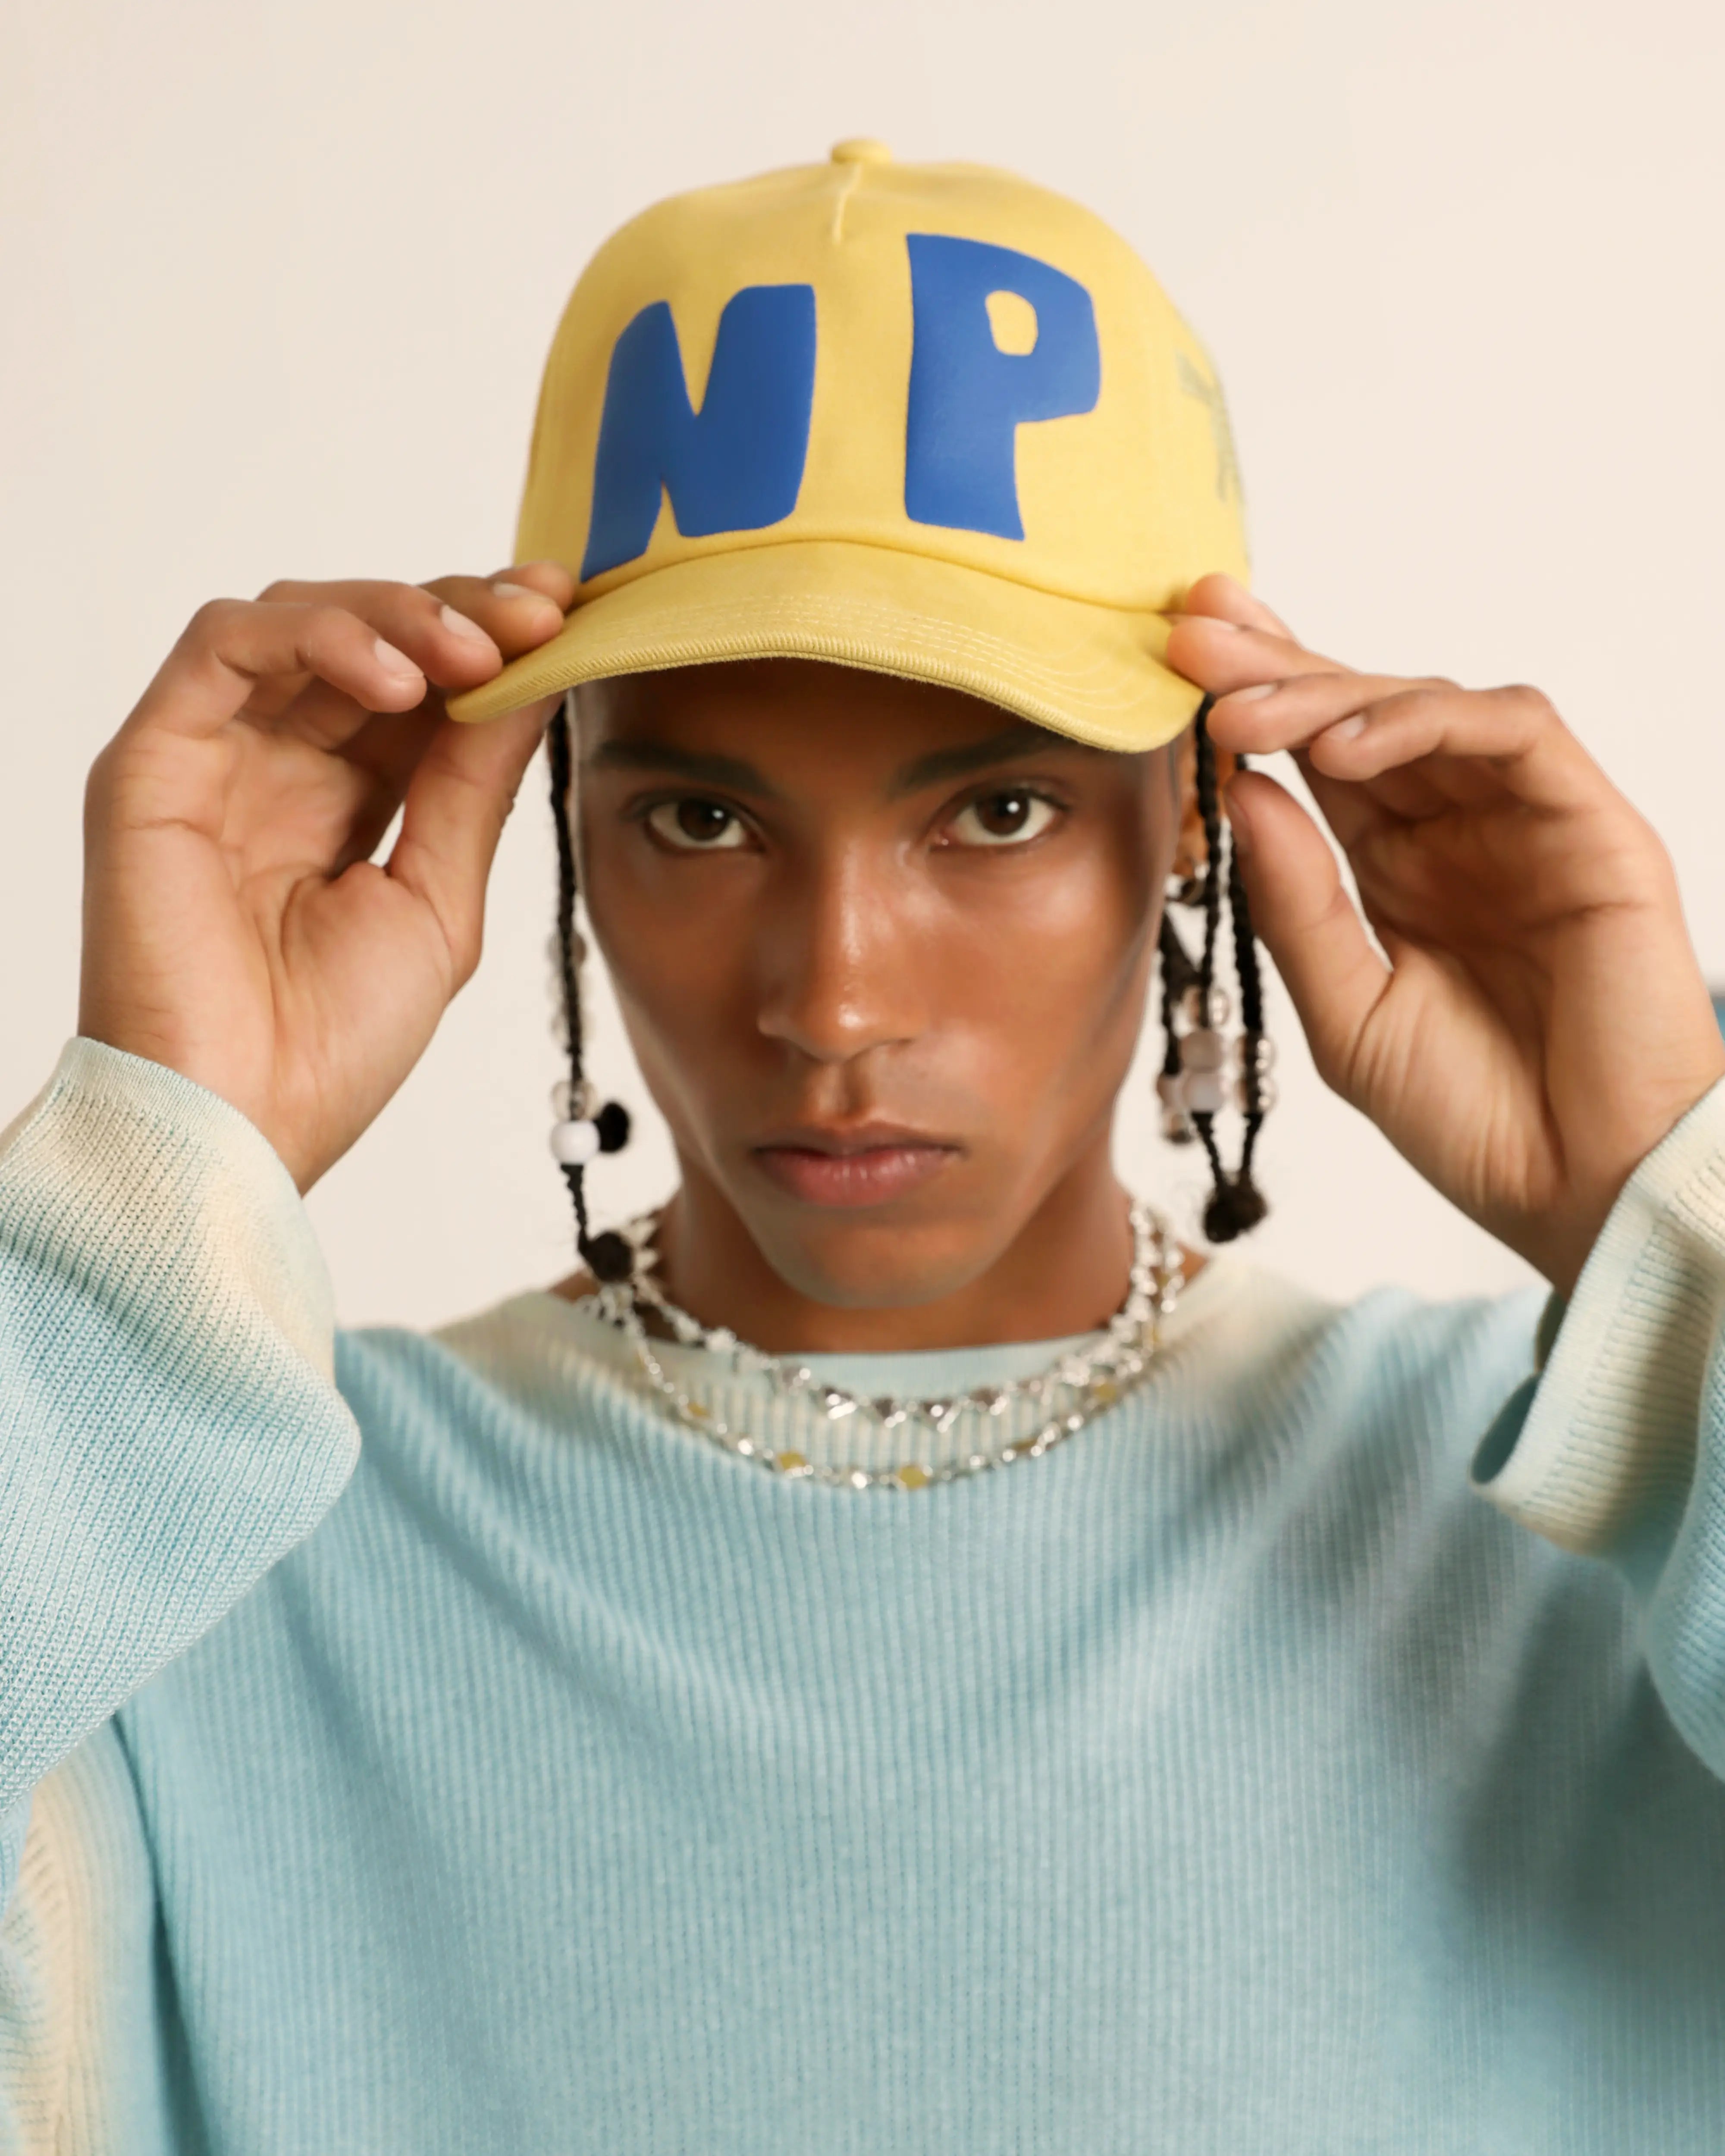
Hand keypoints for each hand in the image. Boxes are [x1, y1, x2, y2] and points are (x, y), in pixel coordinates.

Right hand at [79, 564, 573, 1190]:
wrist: (244, 1123)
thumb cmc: (333, 1043)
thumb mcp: (438, 896)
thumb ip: (475, 783)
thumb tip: (539, 677)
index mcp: (344, 802)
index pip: (419, 683)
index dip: (491, 637)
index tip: (567, 612)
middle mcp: (276, 766)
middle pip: (368, 638)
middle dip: (461, 611)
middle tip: (538, 614)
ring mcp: (213, 756)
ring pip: (298, 617)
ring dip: (398, 613)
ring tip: (474, 652)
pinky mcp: (153, 757)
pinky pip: (223, 645)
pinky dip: (316, 635)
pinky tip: (396, 678)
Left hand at [1166, 574, 1724, 1294]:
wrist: (1583, 1190)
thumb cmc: (1472, 1119)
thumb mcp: (1345, 1013)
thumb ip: (1294, 905)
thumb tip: (1237, 791)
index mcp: (1396, 869)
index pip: (1317, 756)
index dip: (1255, 696)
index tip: (1174, 654)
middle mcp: (1458, 831)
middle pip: (1364, 711)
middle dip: (1276, 664)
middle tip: (1191, 635)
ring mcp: (1528, 822)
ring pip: (1431, 706)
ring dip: (1333, 694)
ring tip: (1244, 710)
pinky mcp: (1595, 827)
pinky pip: (1517, 734)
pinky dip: (1430, 723)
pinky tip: (1347, 748)